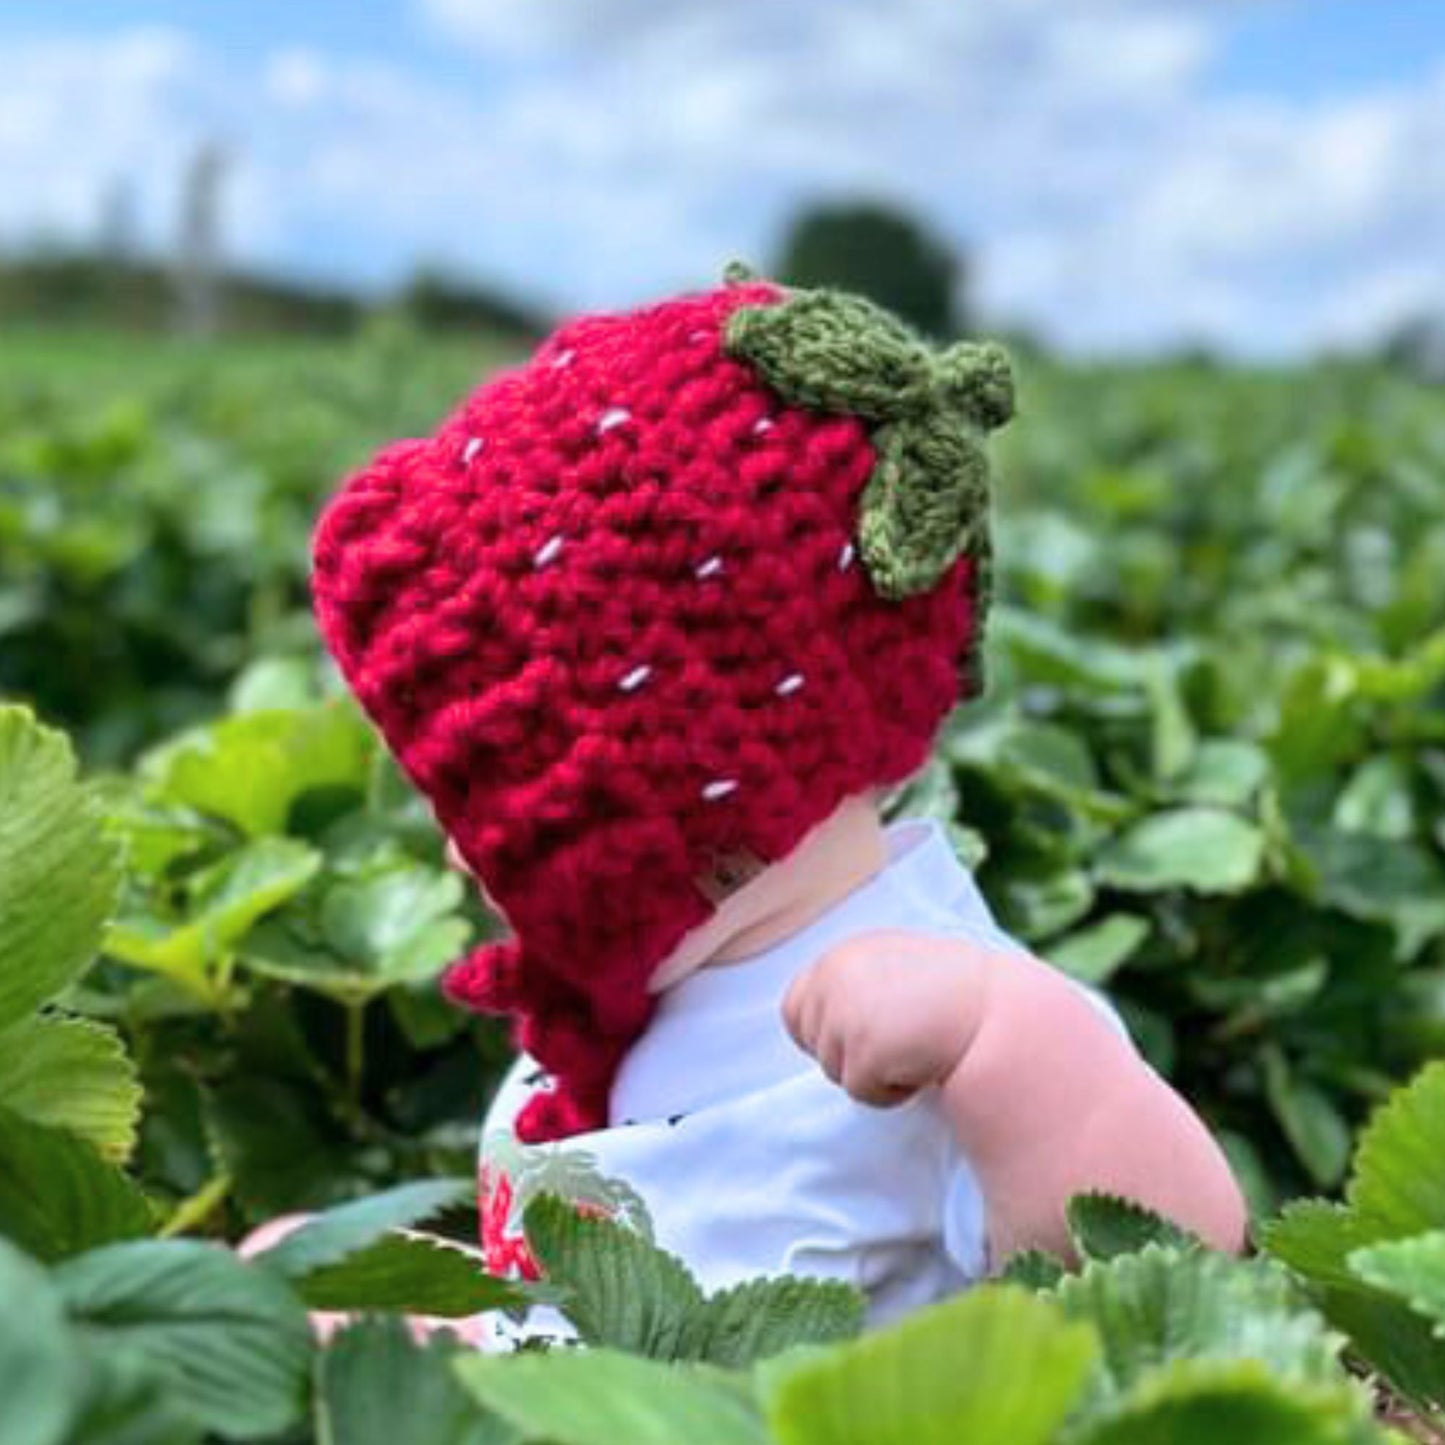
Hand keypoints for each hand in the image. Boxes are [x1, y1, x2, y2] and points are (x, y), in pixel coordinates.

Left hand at [782, 930, 992, 1106]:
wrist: (998, 1011)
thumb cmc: (954, 995)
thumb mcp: (895, 969)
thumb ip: (854, 986)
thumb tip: (815, 1029)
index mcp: (843, 955)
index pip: (795, 1009)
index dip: (825, 1032)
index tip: (865, 1036)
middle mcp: (835, 977)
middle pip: (814, 1045)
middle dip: (850, 1055)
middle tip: (899, 1042)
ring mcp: (845, 1013)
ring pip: (836, 1073)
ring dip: (874, 1074)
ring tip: (915, 1049)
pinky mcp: (863, 1050)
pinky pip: (861, 1093)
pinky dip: (891, 1092)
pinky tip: (921, 1066)